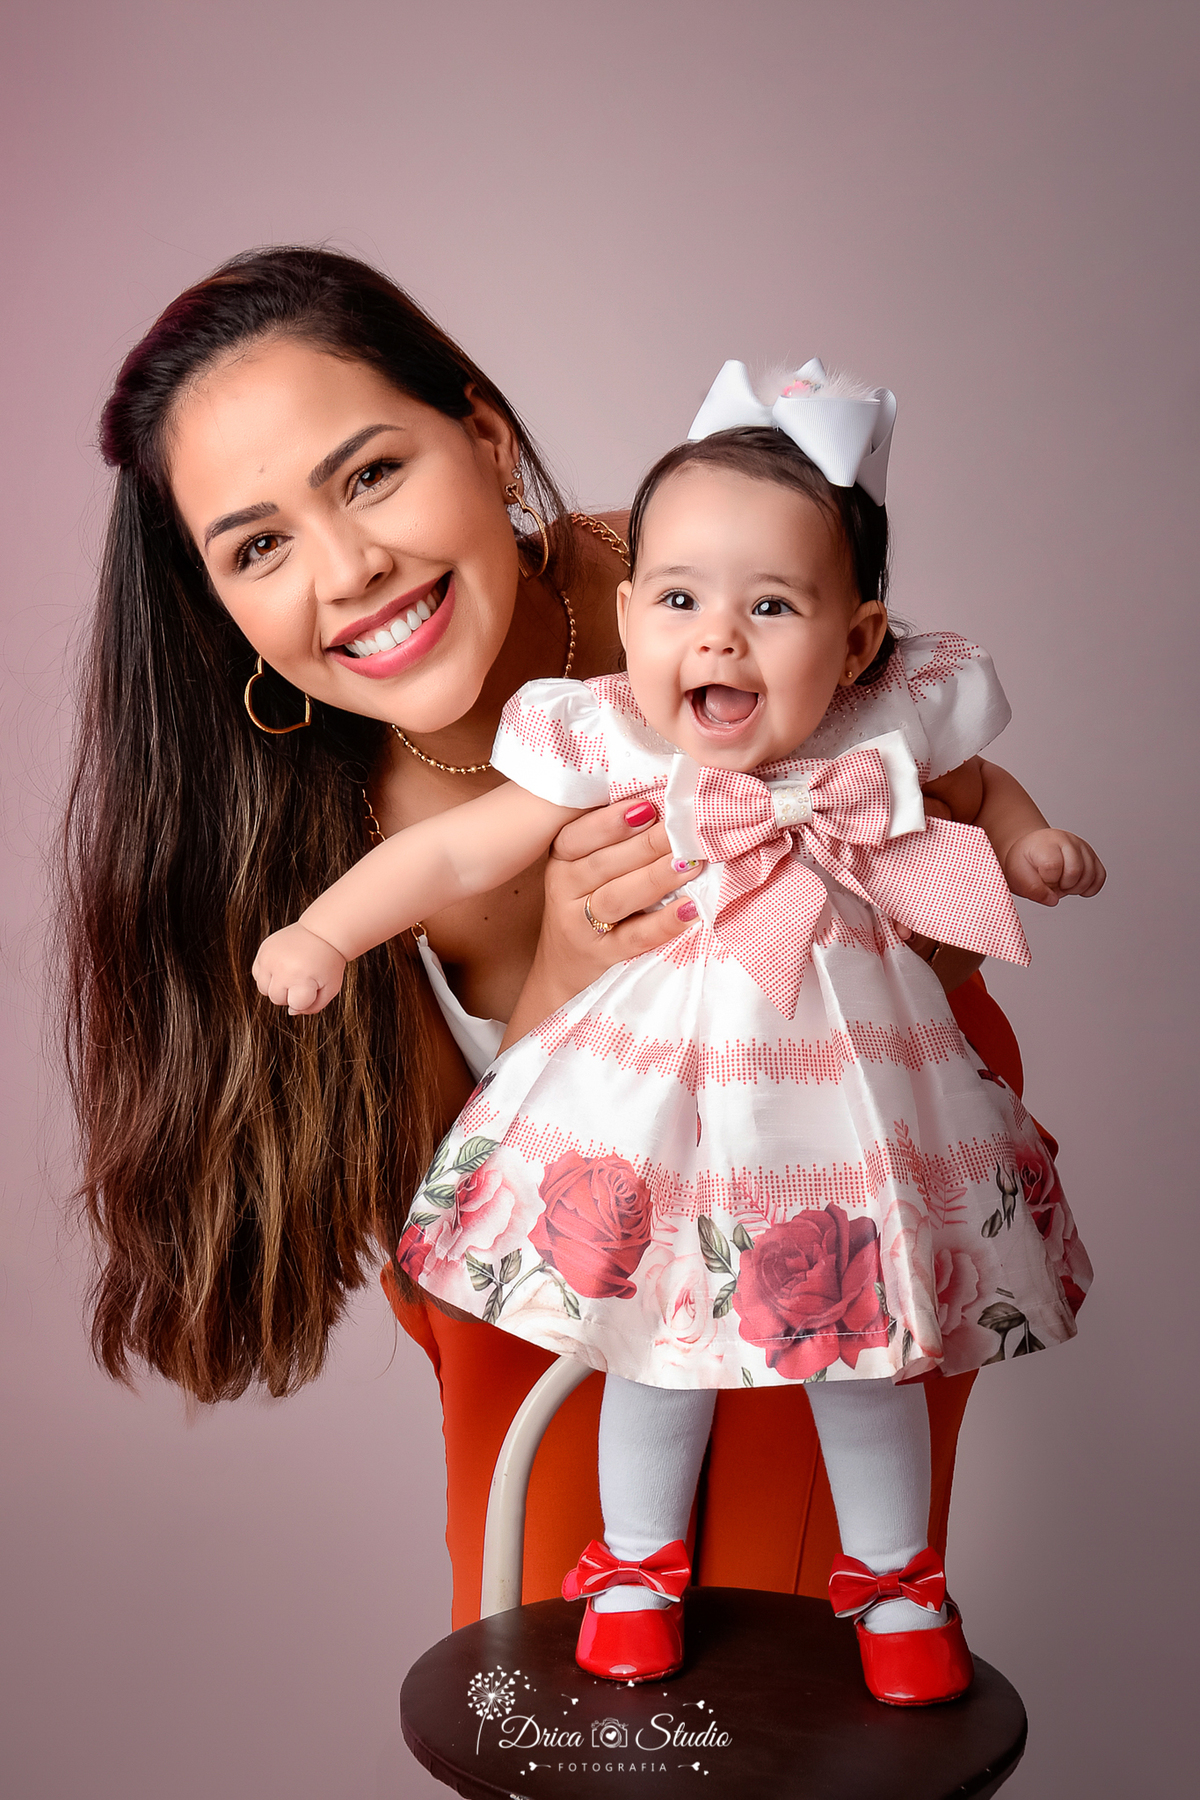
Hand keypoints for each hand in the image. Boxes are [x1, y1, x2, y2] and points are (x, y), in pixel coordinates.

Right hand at [252, 923, 347, 1014]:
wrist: (322, 932)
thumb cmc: (328, 962)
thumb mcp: (330, 988)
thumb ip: (313, 1007)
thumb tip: (291, 1011)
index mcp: (301, 978)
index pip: (295, 1004)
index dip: (306, 999)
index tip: (314, 986)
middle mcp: (282, 968)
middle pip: (277, 999)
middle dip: (290, 994)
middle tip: (303, 979)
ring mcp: (270, 958)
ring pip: (263, 989)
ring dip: (276, 987)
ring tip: (291, 974)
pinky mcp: (263, 950)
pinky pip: (257, 974)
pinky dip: (267, 975)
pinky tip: (281, 968)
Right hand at [501, 798, 701, 1046]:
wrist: (564, 968)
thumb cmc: (587, 902)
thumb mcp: (586, 868)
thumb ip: (615, 839)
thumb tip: (665, 800)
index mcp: (562, 860)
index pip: (578, 836)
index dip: (610, 822)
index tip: (647, 806)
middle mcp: (565, 890)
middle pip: (604, 864)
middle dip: (647, 845)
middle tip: (685, 829)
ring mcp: (580, 926)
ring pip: (616, 897)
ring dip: (655, 879)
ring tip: (690, 864)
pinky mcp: (601, 957)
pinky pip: (634, 938)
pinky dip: (663, 924)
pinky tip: (690, 911)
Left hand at [1003, 828, 1105, 904]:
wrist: (1031, 848)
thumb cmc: (1024, 860)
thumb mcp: (1018, 874)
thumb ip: (1033, 889)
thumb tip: (1053, 900)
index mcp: (1047, 843)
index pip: (1053, 866)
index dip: (1047, 881)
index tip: (1041, 879)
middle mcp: (1068, 841)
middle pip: (1075, 871)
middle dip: (1062, 886)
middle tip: (1051, 884)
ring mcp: (1082, 848)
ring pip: (1090, 875)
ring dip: (1075, 888)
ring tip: (1061, 883)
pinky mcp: (1092, 856)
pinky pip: (1100, 876)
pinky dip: (1089, 888)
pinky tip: (1074, 886)